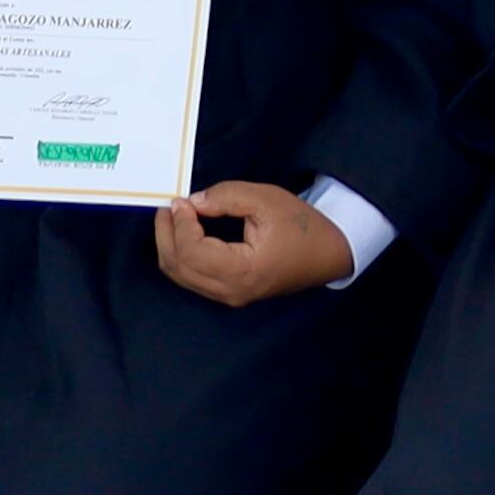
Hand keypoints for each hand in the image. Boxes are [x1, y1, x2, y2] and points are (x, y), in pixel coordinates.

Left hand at [156, 181, 356, 305]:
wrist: (329, 254)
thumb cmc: (303, 226)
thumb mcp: (266, 199)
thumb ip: (226, 197)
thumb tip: (192, 203)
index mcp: (244, 271)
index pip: (192, 252)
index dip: (180, 224)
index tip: (181, 200)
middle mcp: (232, 291)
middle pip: (178, 267)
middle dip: (166, 234)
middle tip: (169, 206)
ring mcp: (230, 297)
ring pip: (181, 276)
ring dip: (171, 245)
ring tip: (174, 217)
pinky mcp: (230, 293)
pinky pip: (192, 278)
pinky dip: (182, 255)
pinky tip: (186, 233)